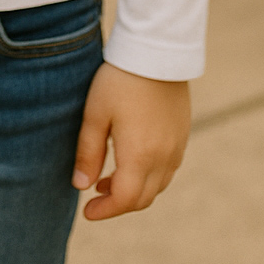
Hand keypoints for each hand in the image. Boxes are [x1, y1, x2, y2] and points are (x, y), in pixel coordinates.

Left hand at [72, 62, 190, 219]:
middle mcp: (164, 158)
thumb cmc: (120, 80)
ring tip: (107, 178)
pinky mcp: (182, 135)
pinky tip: (131, 160)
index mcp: (140, 156)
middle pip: (143, 198)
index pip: (124, 199)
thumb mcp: (95, 114)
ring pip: (157, 185)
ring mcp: (177, 147)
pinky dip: (148, 176)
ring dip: (134, 190)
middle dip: (118, 203)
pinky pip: (167, 169)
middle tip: (94, 196)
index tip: (87, 212)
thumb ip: (88, 152)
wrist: (156, 51)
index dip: (105, 210)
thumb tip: (81, 186)